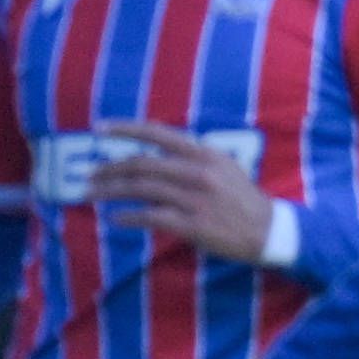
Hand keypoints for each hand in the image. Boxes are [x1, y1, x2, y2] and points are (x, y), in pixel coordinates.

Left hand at [86, 124, 279, 262]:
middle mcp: (197, 172)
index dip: (125, 129)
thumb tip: (156, 157)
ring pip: (141, 190)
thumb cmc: (242, 198)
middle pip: (142, 164)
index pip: (157, 133)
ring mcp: (195, 199)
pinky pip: (151, 217)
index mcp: (203, 153)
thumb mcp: (222, 167)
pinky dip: (129, 217)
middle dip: (110, 168)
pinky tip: (116, 219)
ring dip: (111, 191)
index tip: (99, 128)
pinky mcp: (193, 225)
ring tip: (92, 194)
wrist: (269, 230)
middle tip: (90, 174)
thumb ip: (191, 159)